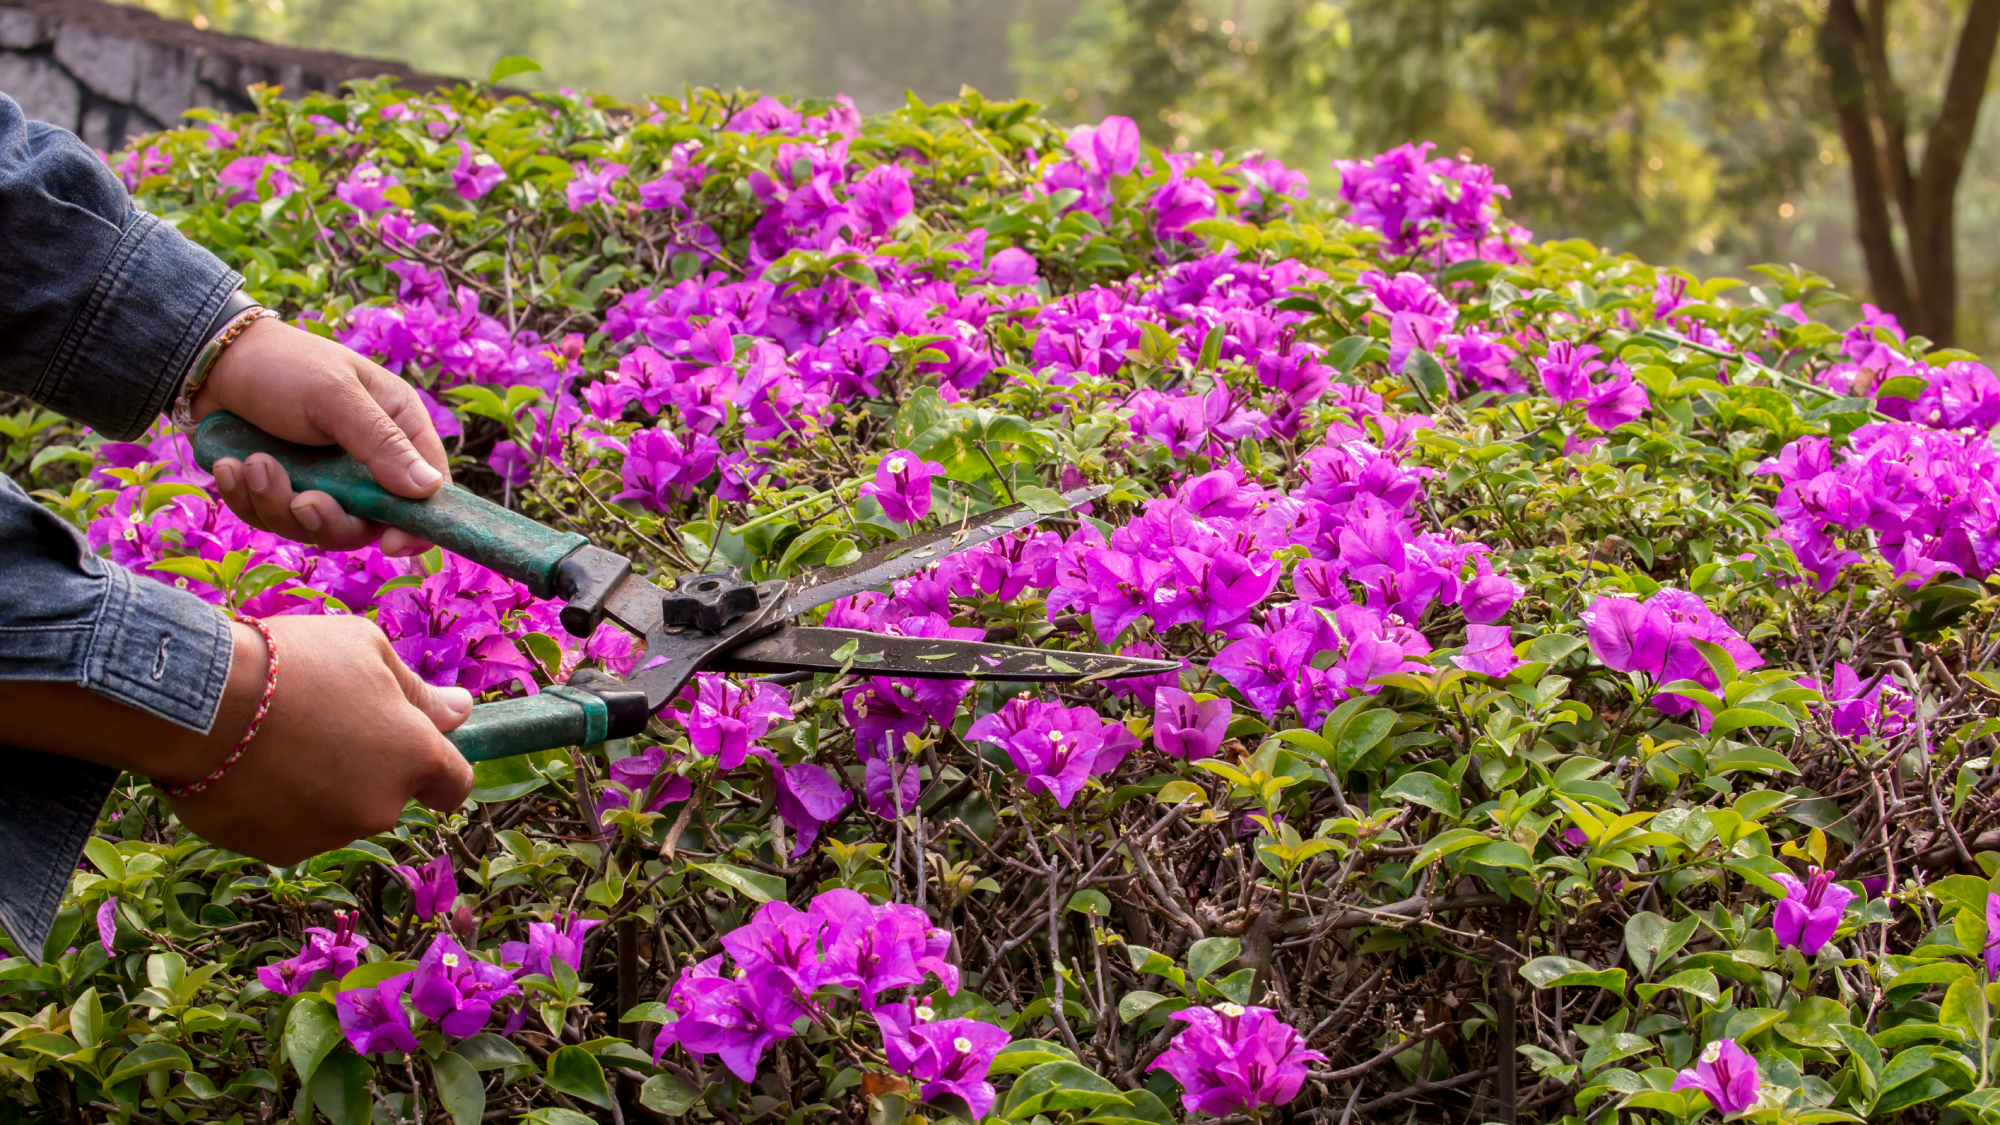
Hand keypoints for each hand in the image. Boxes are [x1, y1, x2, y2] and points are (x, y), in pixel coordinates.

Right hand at [0, 615, 475, 864]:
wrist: (199, 703)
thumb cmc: (295, 663)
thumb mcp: (368, 651)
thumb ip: (420, 691)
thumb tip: (462, 712)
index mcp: (415, 758)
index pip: (454, 784)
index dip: (438, 767)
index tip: (414, 748)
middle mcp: (380, 808)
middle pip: (389, 796)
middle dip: (369, 769)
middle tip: (323, 723)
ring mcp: (327, 835)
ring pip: (338, 814)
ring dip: (322, 788)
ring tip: (277, 740)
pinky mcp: (276, 851)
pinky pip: (291, 829)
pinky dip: (279, 807)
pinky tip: (250, 768)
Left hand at [193, 317, 449, 555]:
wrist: (214, 360)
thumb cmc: (285, 364)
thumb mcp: (335, 395)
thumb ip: (381, 441)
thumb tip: (428, 487)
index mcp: (398, 429)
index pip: (428, 490)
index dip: (415, 524)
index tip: (390, 543)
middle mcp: (367, 461)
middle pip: (368, 523)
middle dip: (328, 519)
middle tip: (300, 500)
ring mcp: (324, 478)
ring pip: (316, 526)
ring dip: (278, 504)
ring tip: (252, 465)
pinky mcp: (284, 487)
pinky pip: (273, 518)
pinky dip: (248, 499)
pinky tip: (230, 467)